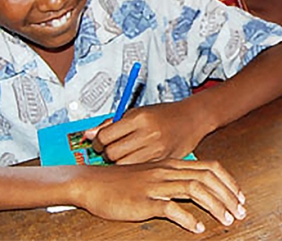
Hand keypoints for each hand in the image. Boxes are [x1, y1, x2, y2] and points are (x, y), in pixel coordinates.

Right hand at [72, 159, 246, 232]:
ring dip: (215, 206)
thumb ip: (173, 178)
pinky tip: (197, 228)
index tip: (240, 197)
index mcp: (171, 164)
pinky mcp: (144, 201)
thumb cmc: (122, 181)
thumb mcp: (152, 174)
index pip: (209, 167)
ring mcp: (155, 185)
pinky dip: (188, 219)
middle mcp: (166, 172)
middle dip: (228, 195)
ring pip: (194, 190)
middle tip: (241, 212)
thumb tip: (197, 188)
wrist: (92, 183)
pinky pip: (170, 208)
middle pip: (207, 178)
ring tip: (227, 220)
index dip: (228, 182)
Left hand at [85, 101, 208, 163]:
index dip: (97, 142)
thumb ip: (112, 124)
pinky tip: (134, 160)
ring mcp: (156, 149)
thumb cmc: (163, 114)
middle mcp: (147, 134)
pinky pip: (138, 169)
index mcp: (138, 118)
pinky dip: (132, 166)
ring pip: (123, 164)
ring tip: (123, 155)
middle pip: (112, 153)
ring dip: (118, 162)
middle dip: (106, 154)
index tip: (98, 142)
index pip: (105, 136)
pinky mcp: (162, 161)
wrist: (192, 119)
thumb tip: (88, 134)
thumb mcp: (137, 112)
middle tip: (110, 150)